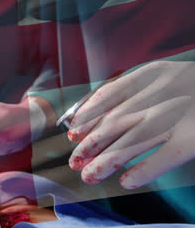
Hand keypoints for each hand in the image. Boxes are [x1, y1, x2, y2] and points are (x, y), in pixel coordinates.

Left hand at [67, 61, 194, 188]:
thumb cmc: (192, 87)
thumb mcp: (164, 77)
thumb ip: (132, 92)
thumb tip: (91, 115)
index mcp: (152, 73)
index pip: (108, 94)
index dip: (88, 115)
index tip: (72, 132)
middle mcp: (163, 91)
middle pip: (116, 121)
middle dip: (91, 143)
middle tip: (75, 161)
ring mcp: (181, 113)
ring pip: (134, 140)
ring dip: (108, 160)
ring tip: (89, 176)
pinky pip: (166, 155)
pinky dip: (145, 169)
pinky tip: (128, 182)